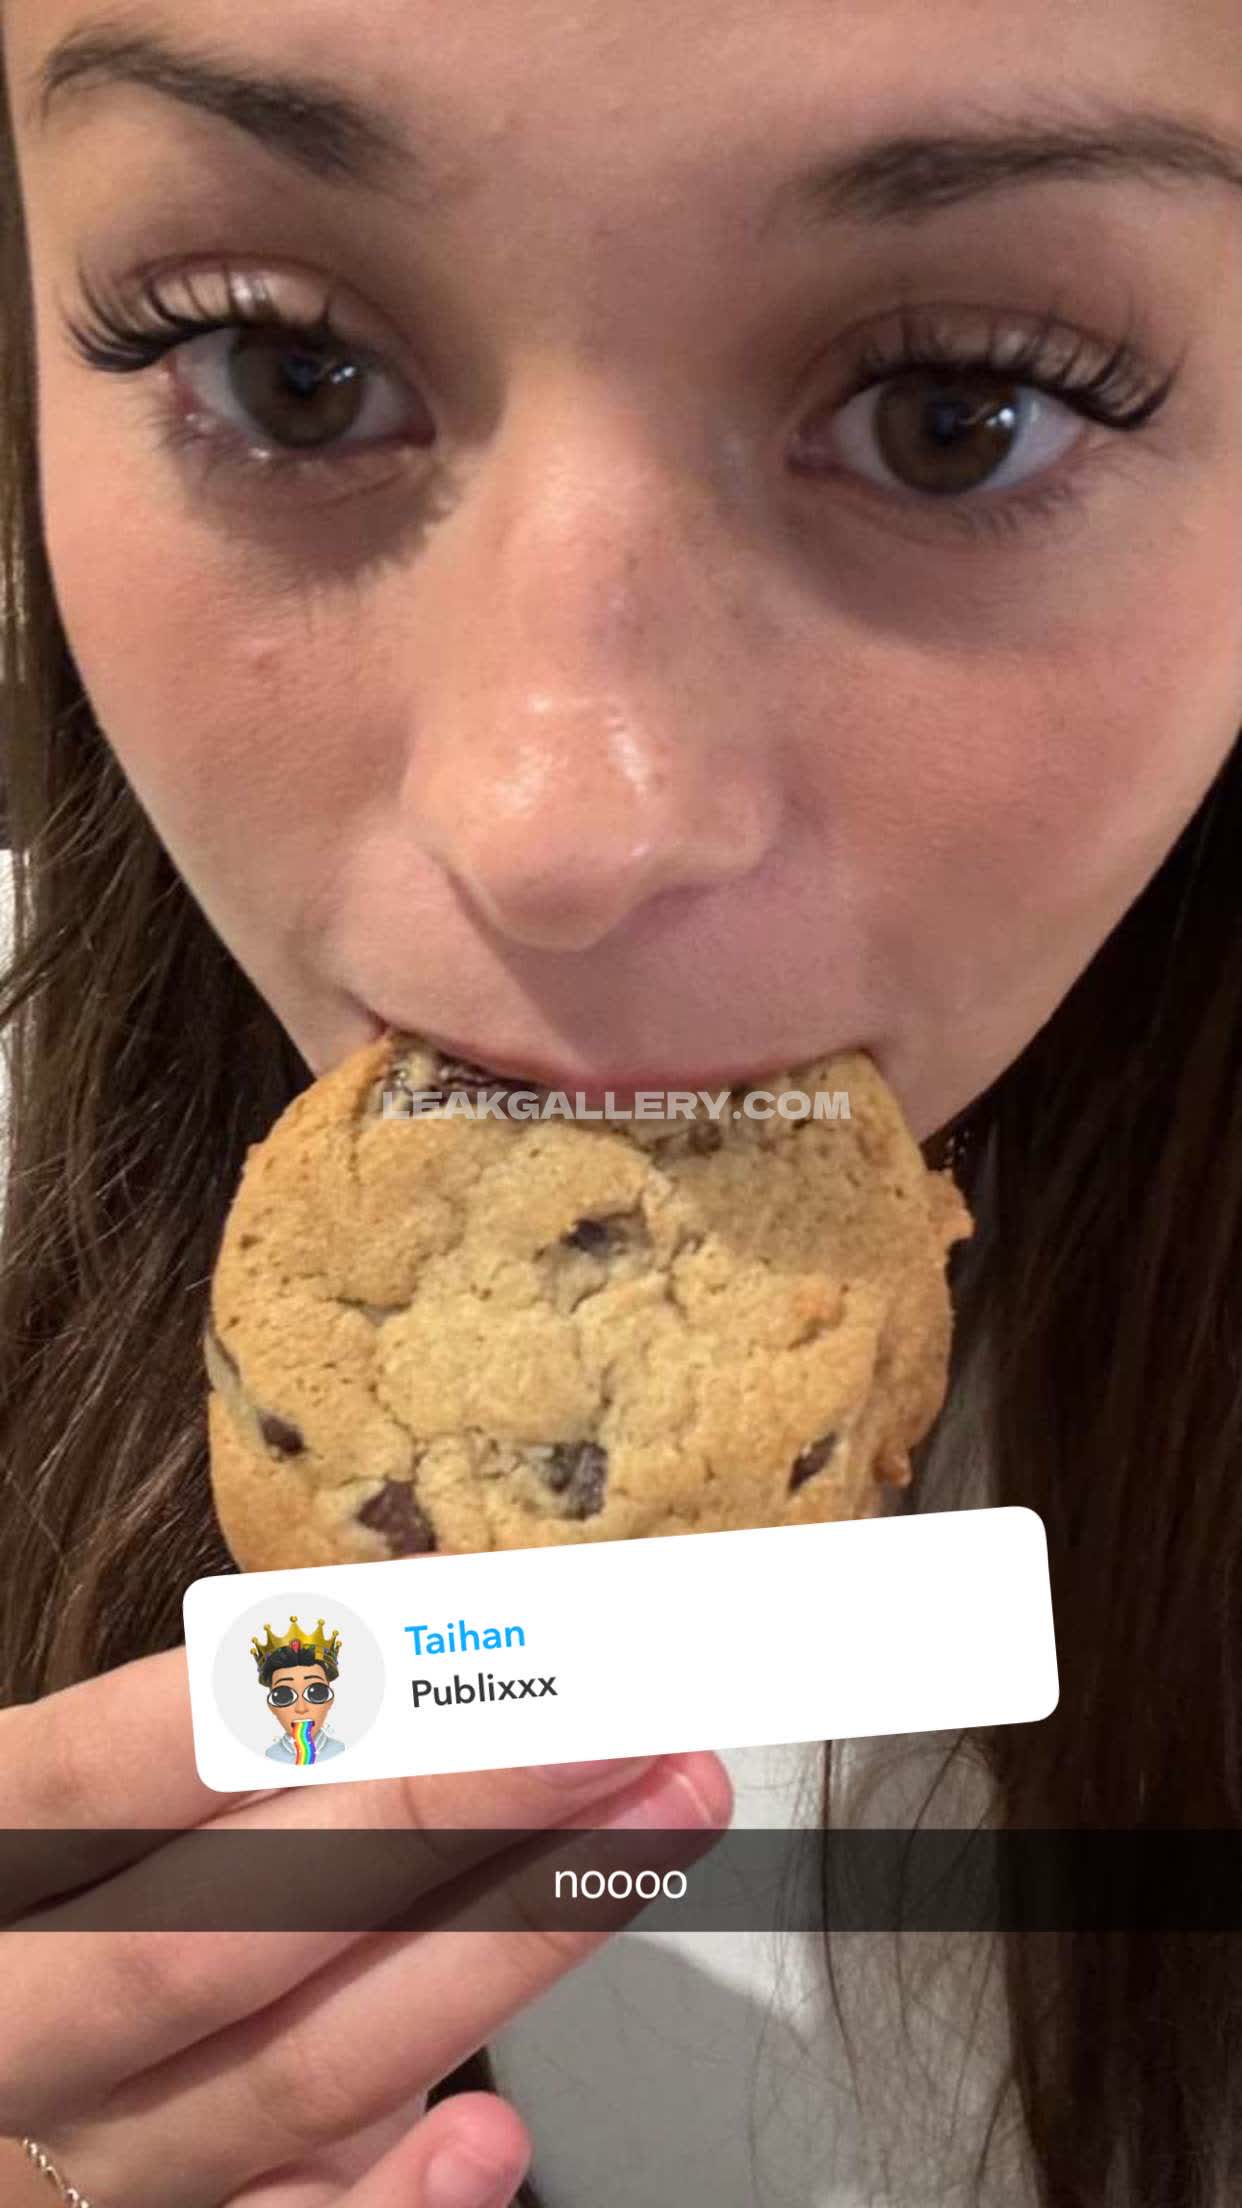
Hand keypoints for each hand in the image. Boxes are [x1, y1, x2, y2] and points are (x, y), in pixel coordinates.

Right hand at [0, 1645, 731, 2205]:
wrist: (18, 2097)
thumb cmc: (87, 1903)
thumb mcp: (101, 1807)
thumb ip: (229, 1745)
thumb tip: (447, 1625)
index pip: (108, 1771)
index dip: (278, 1686)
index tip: (458, 1607)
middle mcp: (18, 2028)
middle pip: (231, 1922)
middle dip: (441, 1808)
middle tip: (612, 1721)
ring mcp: (87, 2167)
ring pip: (305, 2069)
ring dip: (507, 1943)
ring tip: (654, 1825)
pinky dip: (397, 2203)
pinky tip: (500, 2134)